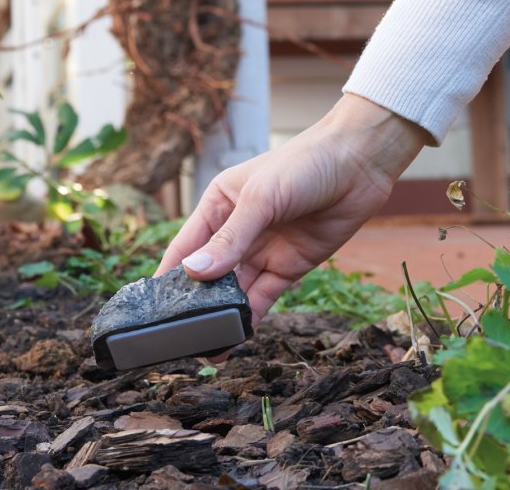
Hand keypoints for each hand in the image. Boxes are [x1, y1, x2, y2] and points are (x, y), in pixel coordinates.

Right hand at [155, 94, 429, 329]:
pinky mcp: (289, 267)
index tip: (151, 309)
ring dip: (222, 317)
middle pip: (209, 275)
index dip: (168, 277)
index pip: (184, 248)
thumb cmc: (303, 165)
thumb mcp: (260, 199)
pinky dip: (251, 316)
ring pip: (235, 292)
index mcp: (218, 207)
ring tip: (207, 346)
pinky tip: (239, 336)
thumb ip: (230, 238)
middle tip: (179, 338)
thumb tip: (193, 272)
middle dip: (196, 304)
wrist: (359, 164)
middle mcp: (236, 232)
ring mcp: (262, 251)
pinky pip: (264, 296)